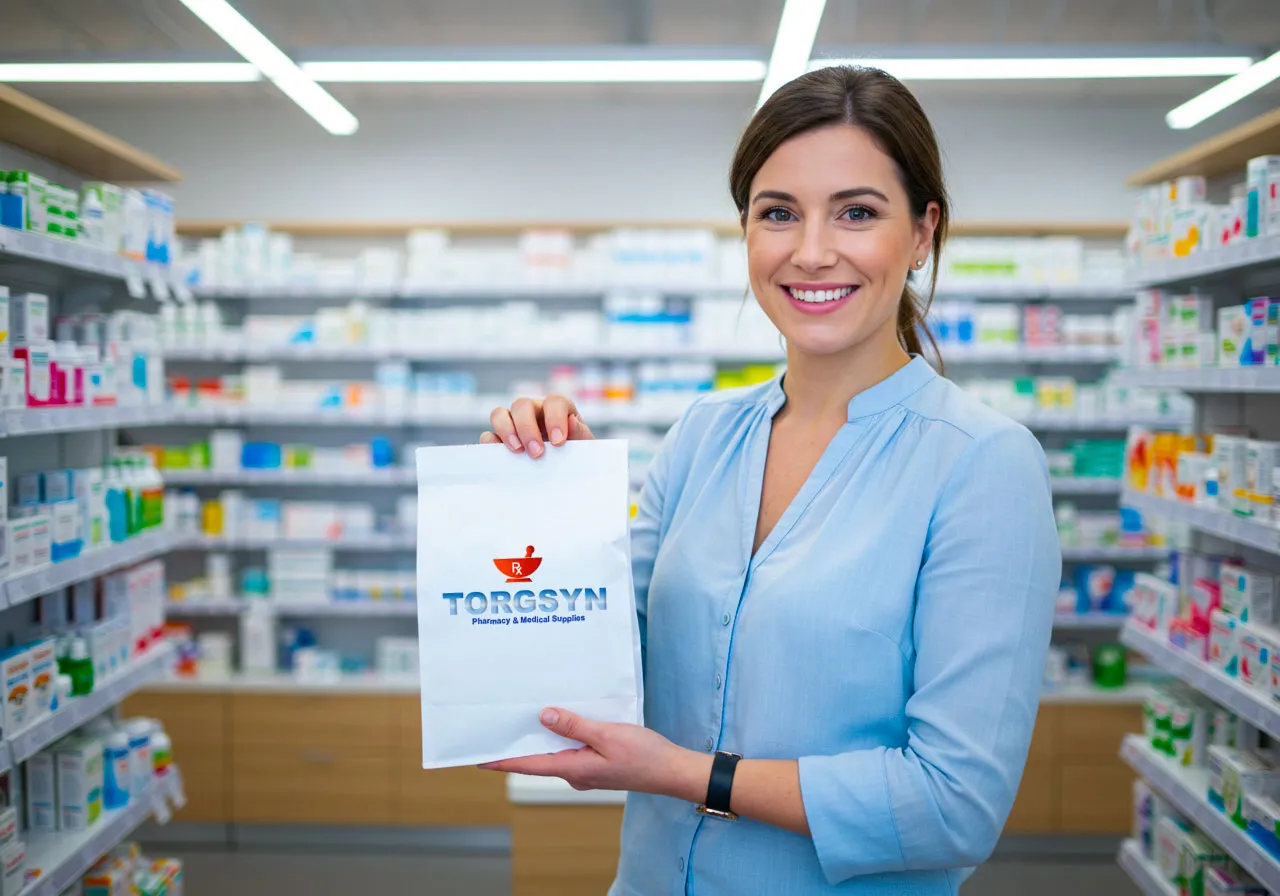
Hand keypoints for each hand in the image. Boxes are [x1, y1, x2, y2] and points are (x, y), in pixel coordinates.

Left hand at [479, 708, 711, 800]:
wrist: (672, 770)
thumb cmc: (644, 756)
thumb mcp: (607, 734)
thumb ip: (574, 726)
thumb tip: (544, 717)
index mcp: (573, 769)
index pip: (528, 765)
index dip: (502, 760)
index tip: (479, 758)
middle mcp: (575, 773)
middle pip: (539, 758)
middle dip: (520, 742)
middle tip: (500, 725)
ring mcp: (586, 770)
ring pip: (557, 751)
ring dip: (543, 735)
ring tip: (526, 716)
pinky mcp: (598, 763)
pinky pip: (573, 748)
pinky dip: (563, 734)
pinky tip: (563, 719)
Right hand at [480, 394, 593, 457]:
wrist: (568, 472)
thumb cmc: (577, 454)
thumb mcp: (585, 446)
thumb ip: (580, 433)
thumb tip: (571, 421)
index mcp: (557, 408)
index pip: (554, 402)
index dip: (555, 418)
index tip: (559, 443)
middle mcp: (533, 411)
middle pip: (522, 405)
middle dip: (528, 428)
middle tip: (537, 453)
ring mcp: (514, 424)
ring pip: (499, 414)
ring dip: (506, 431)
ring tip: (517, 451)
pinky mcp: (500, 440)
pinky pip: (488, 435)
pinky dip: (491, 443)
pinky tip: (501, 456)